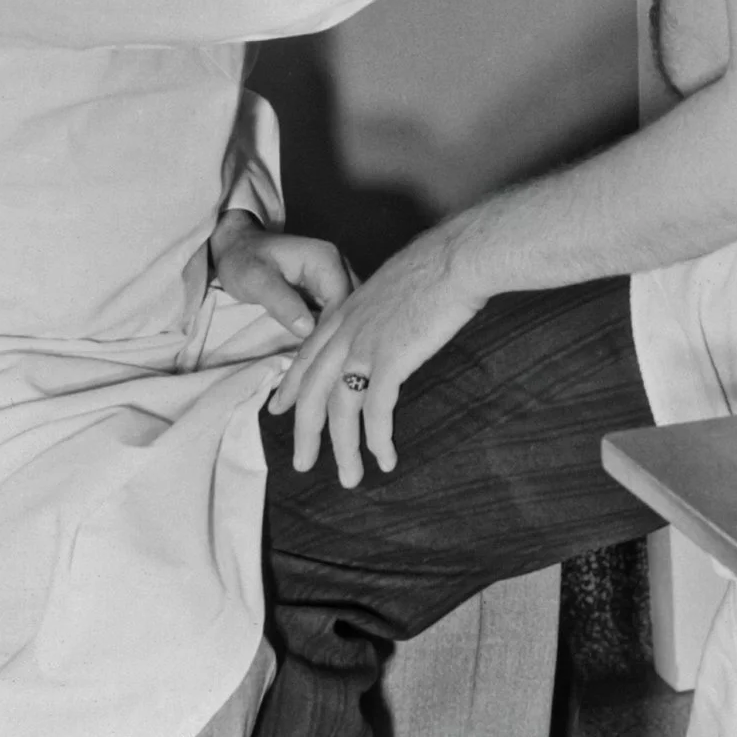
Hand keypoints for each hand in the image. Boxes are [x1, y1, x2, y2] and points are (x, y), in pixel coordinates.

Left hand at [209, 210, 353, 345]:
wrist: (235, 247)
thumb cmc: (243, 262)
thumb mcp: (256, 281)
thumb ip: (282, 303)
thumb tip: (309, 330)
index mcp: (325, 259)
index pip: (342, 300)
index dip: (332, 329)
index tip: (316, 355)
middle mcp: (338, 265)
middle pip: (351, 306)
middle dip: (338, 333)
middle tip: (319, 361)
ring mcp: (334, 277)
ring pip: (347, 311)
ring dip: (335, 333)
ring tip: (319, 358)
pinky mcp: (326, 289)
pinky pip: (336, 311)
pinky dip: (328, 328)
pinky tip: (318, 346)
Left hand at [273, 231, 482, 487]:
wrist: (457, 258)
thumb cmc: (438, 266)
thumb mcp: (394, 285)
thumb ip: (381, 309)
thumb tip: (389, 323)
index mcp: (346, 311)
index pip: (307, 355)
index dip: (291, 386)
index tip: (278, 408)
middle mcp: (347, 331)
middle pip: (314, 391)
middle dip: (305, 432)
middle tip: (302, 463)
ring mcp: (366, 346)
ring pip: (341, 409)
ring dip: (344, 449)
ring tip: (350, 477)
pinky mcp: (391, 359)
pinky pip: (377, 410)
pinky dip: (377, 439)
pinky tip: (384, 458)